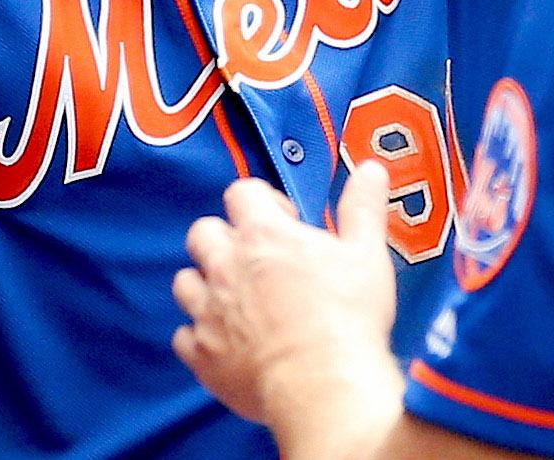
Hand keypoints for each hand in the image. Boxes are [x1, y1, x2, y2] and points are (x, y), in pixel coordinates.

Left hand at [172, 164, 403, 436]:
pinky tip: (227, 344)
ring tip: (239, 302)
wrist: (325, 387)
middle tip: (258, 262)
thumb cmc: (349, 317)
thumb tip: (371, 166)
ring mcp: (208, 311)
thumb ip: (362, 207)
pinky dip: (200, 337)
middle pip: (203, 232)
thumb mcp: (366, 253)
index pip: (240, 192)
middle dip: (225, 239)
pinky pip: (183, 336)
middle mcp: (225, 266)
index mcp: (262, 233)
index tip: (287, 224)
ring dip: (206, 286)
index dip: (262, 202)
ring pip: (185, 282)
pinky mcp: (202, 355)